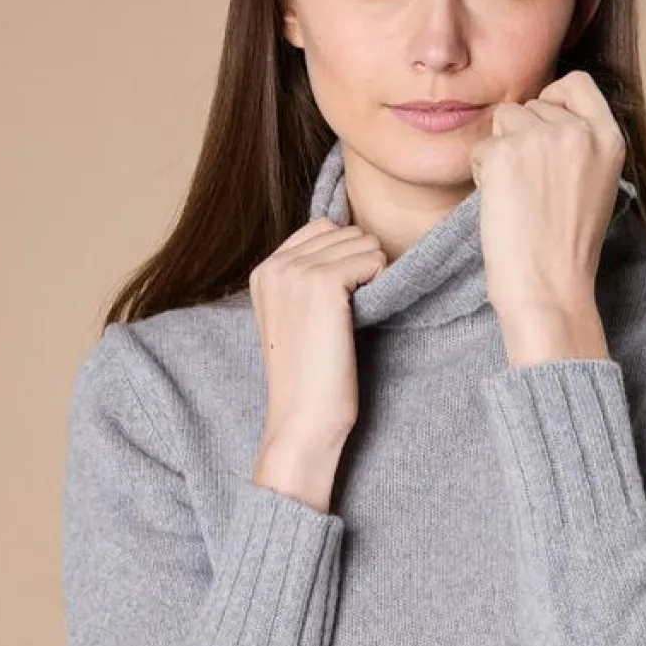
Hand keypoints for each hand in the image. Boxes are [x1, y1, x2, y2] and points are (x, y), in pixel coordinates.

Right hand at [249, 217, 386, 454]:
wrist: (303, 417)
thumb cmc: (309, 377)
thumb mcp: (295, 317)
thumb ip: (307, 278)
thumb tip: (353, 242)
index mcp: (263, 270)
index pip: (321, 228)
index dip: (345, 257)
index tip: (342, 301)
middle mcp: (275, 264)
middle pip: (344, 230)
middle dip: (361, 263)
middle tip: (353, 312)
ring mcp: (296, 271)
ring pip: (363, 240)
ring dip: (374, 272)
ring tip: (359, 314)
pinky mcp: (323, 283)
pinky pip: (374, 258)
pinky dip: (383, 281)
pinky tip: (368, 313)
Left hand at [468, 69, 626, 329]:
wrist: (549, 288)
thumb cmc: (565, 249)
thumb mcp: (594, 185)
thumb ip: (579, 145)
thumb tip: (543, 115)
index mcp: (609, 138)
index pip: (577, 83)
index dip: (553, 99)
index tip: (542, 126)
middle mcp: (579, 131)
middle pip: (532, 104)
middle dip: (521, 137)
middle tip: (531, 188)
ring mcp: (543, 138)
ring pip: (503, 120)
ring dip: (500, 153)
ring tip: (517, 196)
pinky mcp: (507, 152)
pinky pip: (481, 148)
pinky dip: (482, 175)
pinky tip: (502, 205)